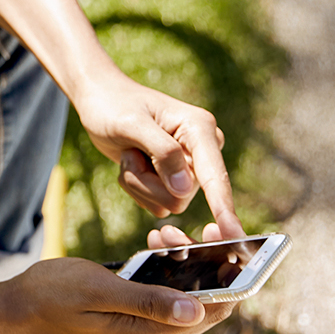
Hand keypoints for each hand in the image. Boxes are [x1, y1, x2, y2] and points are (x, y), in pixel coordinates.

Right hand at [10, 257, 235, 333]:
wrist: (14, 314)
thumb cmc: (50, 297)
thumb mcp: (99, 290)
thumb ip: (147, 301)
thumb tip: (197, 308)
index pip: (214, 310)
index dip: (229, 277)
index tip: (225, 239)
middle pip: (205, 305)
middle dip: (208, 265)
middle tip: (191, 230)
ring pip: (185, 300)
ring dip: (185, 266)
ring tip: (164, 235)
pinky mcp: (131, 325)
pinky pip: (164, 300)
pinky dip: (166, 273)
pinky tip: (154, 249)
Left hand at [76, 73, 244, 239]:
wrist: (101, 101)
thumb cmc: (114, 106)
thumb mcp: (131, 123)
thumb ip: (162, 152)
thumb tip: (185, 190)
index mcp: (200, 129)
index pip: (215, 175)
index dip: (223, 205)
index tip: (233, 232)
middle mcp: (202, 150)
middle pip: (183, 196)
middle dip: (147, 182)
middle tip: (130, 154)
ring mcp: (189, 168)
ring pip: (168, 203)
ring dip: (139, 183)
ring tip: (131, 154)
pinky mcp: (174, 180)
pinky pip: (156, 203)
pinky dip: (136, 187)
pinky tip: (132, 162)